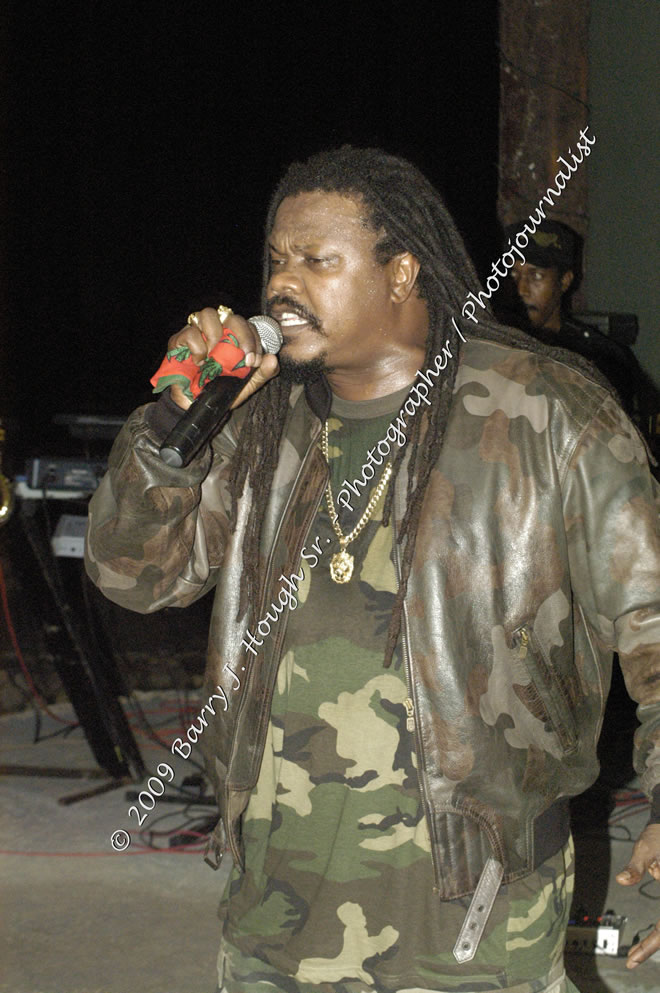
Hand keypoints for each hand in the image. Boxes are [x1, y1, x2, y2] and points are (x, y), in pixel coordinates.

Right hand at [166, 308, 278, 410]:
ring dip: (216, 335)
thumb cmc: (220, 390)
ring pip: (207, 314)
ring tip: (215, 356)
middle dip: (241, 335)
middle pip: (230, 315)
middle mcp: (216, 329)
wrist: (195, 404)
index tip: (253, 361)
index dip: (253, 339)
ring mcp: (196, 331)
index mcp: (232, 336)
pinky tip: (199, 362)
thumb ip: (262, 373)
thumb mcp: (245, 385)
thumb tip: (272, 359)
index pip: (247, 325)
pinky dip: (197, 347)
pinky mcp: (178, 340)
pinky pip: (190, 332)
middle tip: (242, 357)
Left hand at [615, 822, 659, 967]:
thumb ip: (635, 867)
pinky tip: (649, 938)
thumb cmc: (658, 836)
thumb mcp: (645, 848)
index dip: (651, 945)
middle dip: (652, 947)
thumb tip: (623, 882)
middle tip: (632, 960)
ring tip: (637, 953)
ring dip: (657, 940)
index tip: (633, 958)